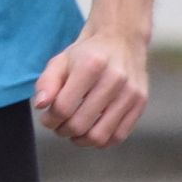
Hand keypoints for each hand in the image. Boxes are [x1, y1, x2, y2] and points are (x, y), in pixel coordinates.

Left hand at [32, 28, 149, 148]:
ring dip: (81, 140)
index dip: (49, 119)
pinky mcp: (140, 103)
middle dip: (62, 130)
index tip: (47, 118)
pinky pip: (118, 136)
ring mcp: (130, 92)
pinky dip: (101, 140)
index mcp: (91, 65)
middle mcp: (115, 79)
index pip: (63, 108)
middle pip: (80, 124)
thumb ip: (46, 82)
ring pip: (100, 136)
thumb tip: (41, 105)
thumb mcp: (60, 61)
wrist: (121, 40)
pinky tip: (92, 131)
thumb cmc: (86, 54)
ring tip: (74, 131)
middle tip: (59, 126)